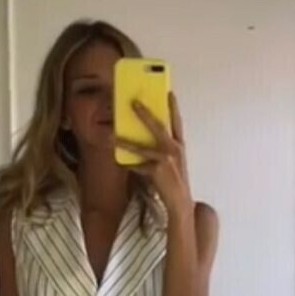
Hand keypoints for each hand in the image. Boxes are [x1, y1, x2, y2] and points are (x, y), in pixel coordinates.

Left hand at [114, 94, 192, 217]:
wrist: (181, 203)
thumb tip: (145, 140)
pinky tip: (121, 162)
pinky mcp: (158, 170)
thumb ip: (164, 150)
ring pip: (142, 147)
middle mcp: (175, 149)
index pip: (177, 122)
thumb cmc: (175, 183)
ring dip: (126, 141)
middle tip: (133, 101)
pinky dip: (130, 165)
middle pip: (159, 126)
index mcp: (180, 146)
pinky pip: (139, 165)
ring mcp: (167, 160)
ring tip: (113, 136)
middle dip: (145, 114)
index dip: (173, 107)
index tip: (168, 92)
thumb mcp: (173, 163)